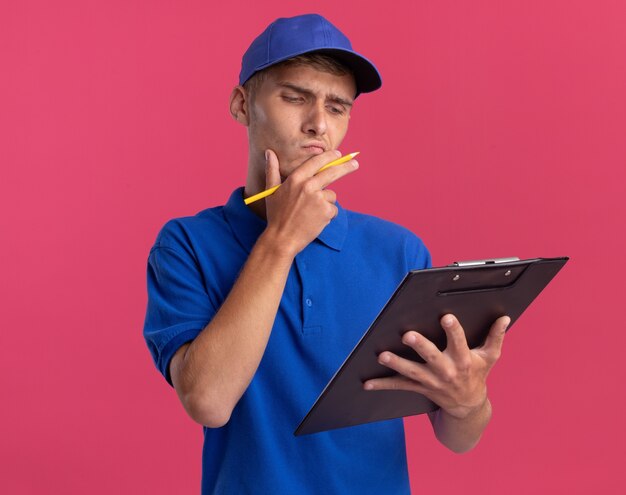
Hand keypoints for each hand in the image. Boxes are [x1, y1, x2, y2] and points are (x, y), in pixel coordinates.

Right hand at [263, 149, 357, 256]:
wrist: (282, 239)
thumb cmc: (276, 216)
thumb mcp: (271, 191)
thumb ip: (272, 170)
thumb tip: (269, 152)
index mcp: (296, 179)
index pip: (317, 162)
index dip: (329, 157)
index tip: (338, 154)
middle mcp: (308, 185)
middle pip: (332, 172)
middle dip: (346, 166)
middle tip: (355, 164)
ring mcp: (318, 198)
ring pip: (331, 195)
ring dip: (326, 203)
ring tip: (311, 213)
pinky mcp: (326, 211)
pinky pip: (333, 210)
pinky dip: (328, 215)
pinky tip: (315, 221)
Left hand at [363, 314, 509, 418]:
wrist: (468, 406)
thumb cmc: (477, 374)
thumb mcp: (490, 357)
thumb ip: (496, 337)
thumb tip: (505, 317)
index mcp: (463, 359)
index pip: (459, 342)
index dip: (453, 330)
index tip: (446, 316)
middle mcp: (447, 371)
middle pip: (432, 357)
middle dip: (420, 346)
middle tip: (407, 335)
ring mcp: (431, 381)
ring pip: (412, 372)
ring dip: (396, 364)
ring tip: (382, 356)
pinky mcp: (419, 388)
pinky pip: (399, 386)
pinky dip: (382, 385)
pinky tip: (366, 383)